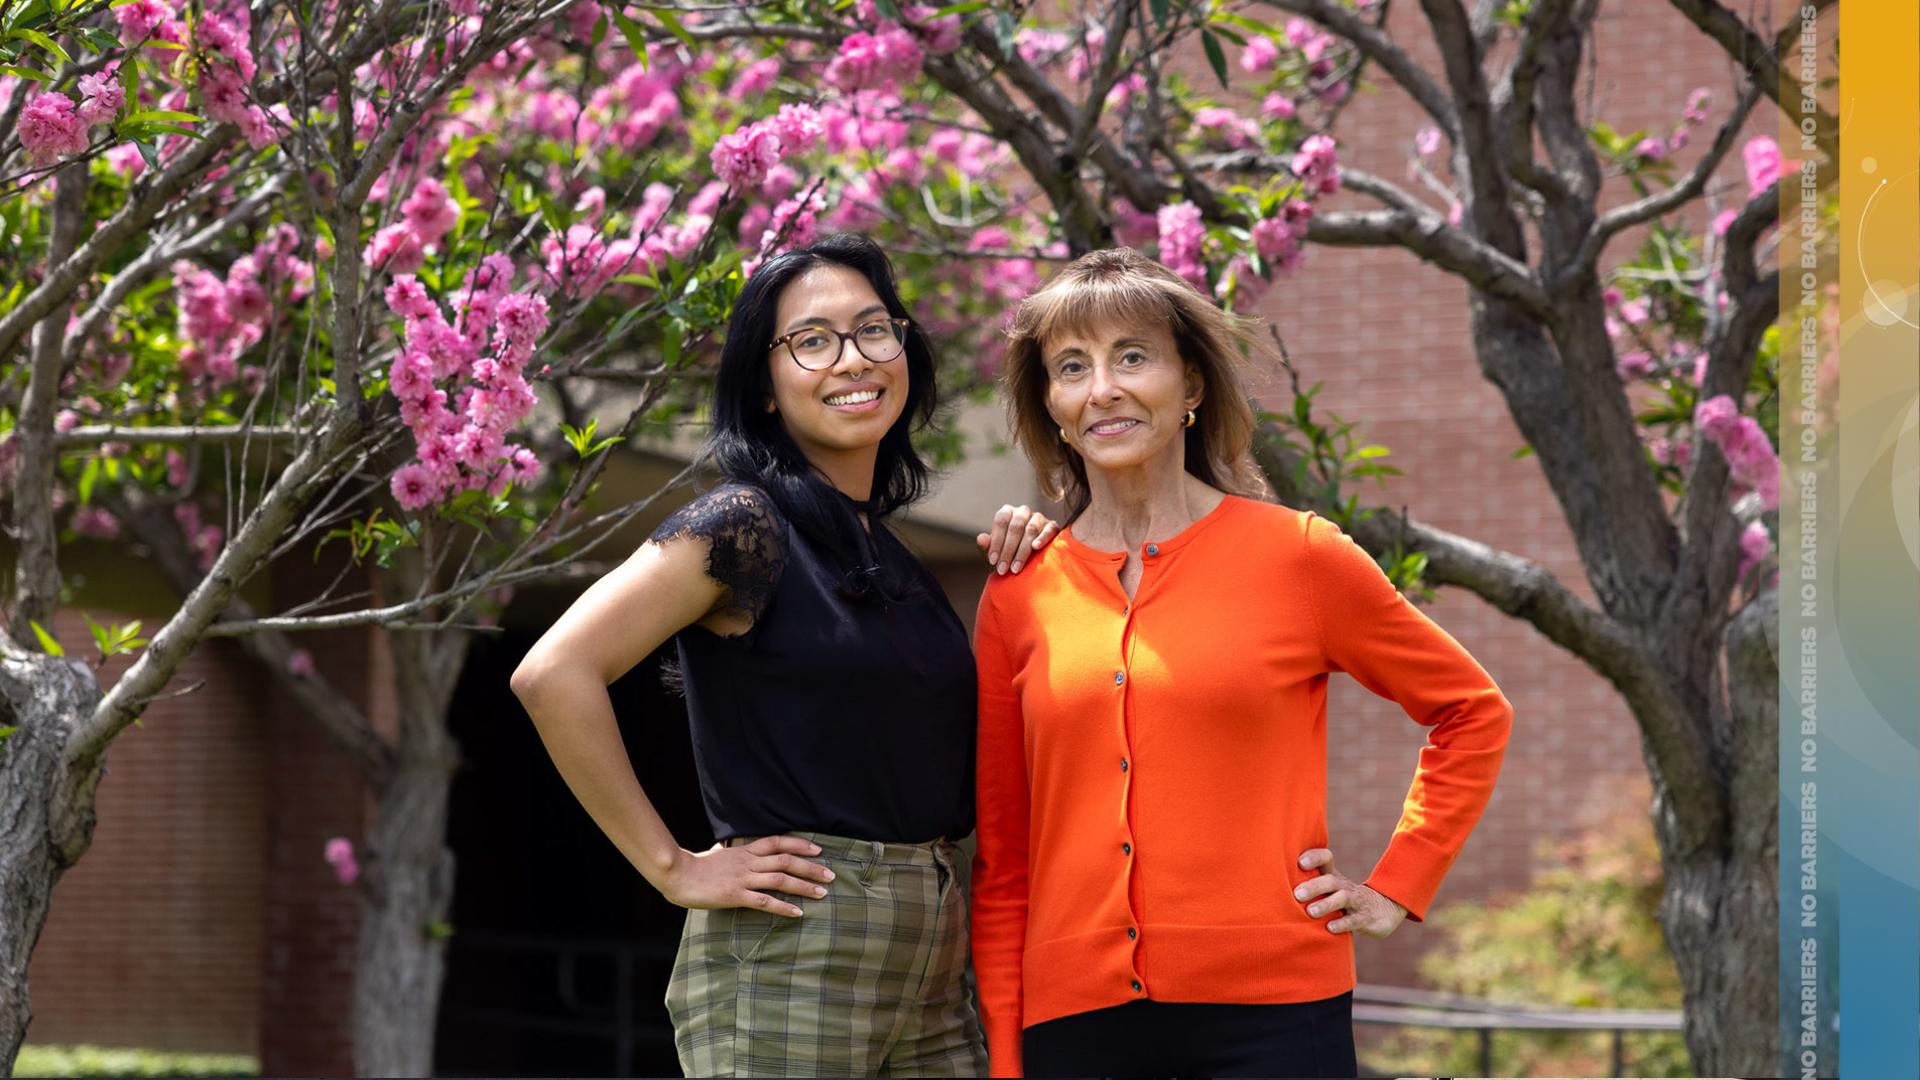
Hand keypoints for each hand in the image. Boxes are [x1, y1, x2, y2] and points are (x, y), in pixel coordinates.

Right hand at [657, 836, 834, 917]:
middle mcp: (748, 862)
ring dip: (804, 886)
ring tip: (823, 893)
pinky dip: (784, 907)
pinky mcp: (735, 896)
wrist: (677, 874)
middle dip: (811, 867)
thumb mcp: (714, 853)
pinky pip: (764, 901)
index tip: (818, 850)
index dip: (800, 844)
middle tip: (831, 874)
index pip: (778, 842)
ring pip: (780, 879)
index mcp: (744, 851)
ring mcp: (743, 878)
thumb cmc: (694, 866)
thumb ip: (724, 850)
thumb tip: (723, 845)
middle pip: (786, 860)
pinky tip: (798, 912)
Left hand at [976, 503, 1059, 574]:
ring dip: (1022, 551)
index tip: (992, 561)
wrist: (1032, 555)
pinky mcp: (1052, 525)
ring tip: (1016, 568)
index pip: (1001, 521)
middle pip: (1015, 526)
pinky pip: (1048, 529)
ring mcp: (1038, 517)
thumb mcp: (997, 549)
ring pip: (1030, 529)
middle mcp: (1023, 511)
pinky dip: (1042, 538)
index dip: (996, 541)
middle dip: (1008, 550)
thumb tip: (981, 539)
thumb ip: (988, 544)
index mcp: (1007, 512)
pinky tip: (1036, 547)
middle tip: (1003, 569)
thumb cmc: (1009, 550)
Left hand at [1294, 847, 1407, 937]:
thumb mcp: (1329, 889)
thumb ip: (1308, 884)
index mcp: (1333, 876)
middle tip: (1297, 894)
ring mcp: (1356, 901)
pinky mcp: (1365, 918)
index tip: (1300, 862)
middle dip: (1314, 886)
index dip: (1314, 857)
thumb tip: (1274, 886)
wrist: (1383, 910)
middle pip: (1331, 880)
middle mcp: (1343, 886)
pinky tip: (1329, 928)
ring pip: (1342, 899)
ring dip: (1326, 905)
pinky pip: (1354, 920)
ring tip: (1310, 912)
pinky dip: (1342, 924)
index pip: (1326, 858)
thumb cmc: (1343, 898)